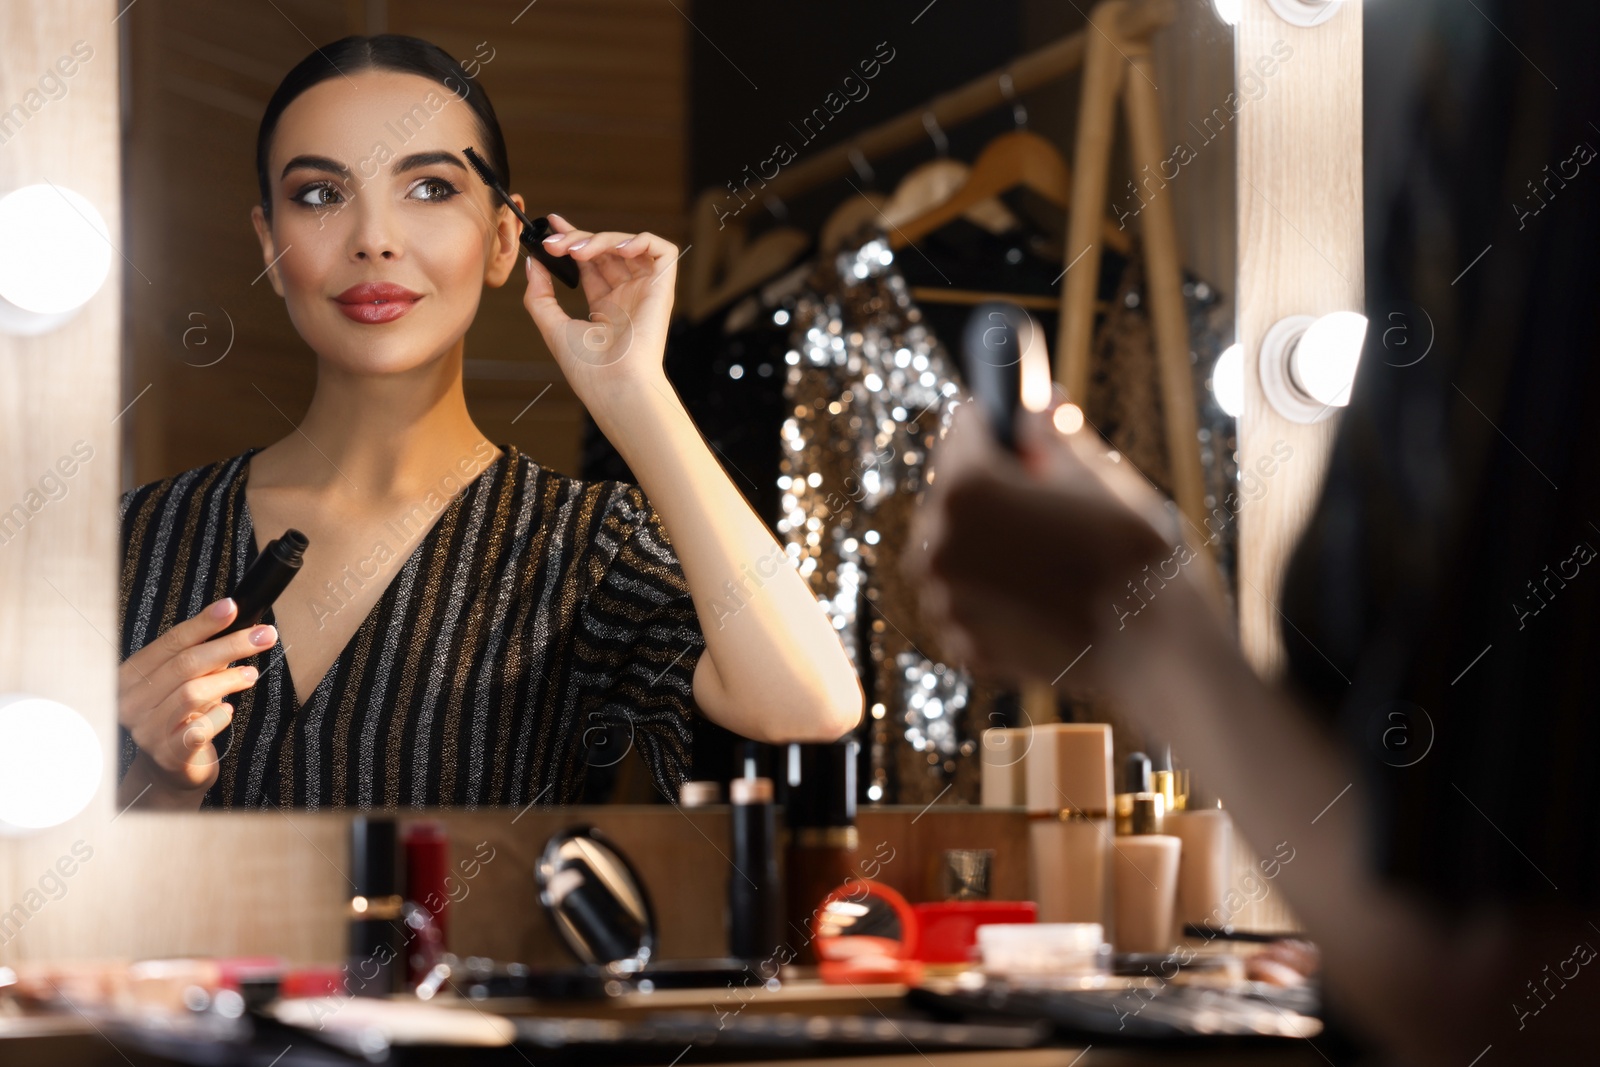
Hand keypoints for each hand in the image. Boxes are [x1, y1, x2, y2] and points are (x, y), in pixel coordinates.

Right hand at [118, 597, 276, 802]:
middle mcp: (131, 701)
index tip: (232, 607)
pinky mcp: (167, 754)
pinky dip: (219, 716)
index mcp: (132, 676)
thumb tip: (236, 621)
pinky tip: (228, 711)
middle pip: (185, 664)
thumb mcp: (186, 680)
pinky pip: (199, 729)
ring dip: (228, 680)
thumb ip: (202, 655)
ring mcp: (146, 730)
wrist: (172, 768)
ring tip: (250, 675)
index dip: (204, 623)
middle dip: (230, 645)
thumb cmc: (181, 715)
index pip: (172, 642)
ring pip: (192, 693)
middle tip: (264, 636)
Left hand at [520, 213, 678, 414]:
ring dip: (602, 239)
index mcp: (606, 307)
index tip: (552, 226)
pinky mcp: (663, 288)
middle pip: (606, 251)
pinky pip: (663, 251)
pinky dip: (641, 240)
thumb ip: (540, 294)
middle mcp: (628, 297)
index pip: (592, 263)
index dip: (574, 240)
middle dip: (578, 239)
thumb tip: (533, 263)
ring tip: (578, 251)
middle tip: (554, 244)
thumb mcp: (552, 326)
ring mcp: (646, 291)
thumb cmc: (588, 368)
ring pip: (629, 245)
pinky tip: (618, 248)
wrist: (614, 384)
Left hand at [906, 400, 1183, 685]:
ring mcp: (944, 598)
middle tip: (1044, 500)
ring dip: (987, 545)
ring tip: (1047, 554)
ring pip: (954, 550)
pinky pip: (965, 602)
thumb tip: (1040, 402)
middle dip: (990, 489)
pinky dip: (992, 596)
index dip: (999, 422)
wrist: (1156, 649)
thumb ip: (1053, 433)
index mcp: (966, 485)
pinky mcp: (962, 643)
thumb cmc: (1133, 555)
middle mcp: (937, 540)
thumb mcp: (1097, 474)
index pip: (965, 425)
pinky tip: (1040, 597)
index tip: (1020, 430)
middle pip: (952, 491)